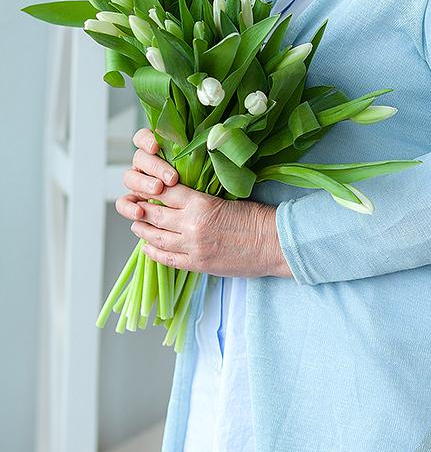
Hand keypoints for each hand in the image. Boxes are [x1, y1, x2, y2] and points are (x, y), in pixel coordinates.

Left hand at [115, 128, 291, 277]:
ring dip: (143, 230)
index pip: (166, 192)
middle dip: (141, 209)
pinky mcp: (198, 264)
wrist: (274, 243)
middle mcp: (192, 225)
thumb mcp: (226, 199)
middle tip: (134, 205)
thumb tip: (180, 198)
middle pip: (155, 215)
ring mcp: (193, 247)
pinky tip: (147, 247)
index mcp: (201, 203)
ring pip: (156, 238)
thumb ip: (201, 200)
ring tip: (137, 225)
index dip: (151, 189)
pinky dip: (154, 253)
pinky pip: (167, 259)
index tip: (144, 187)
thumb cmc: (256, 218)